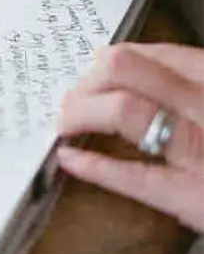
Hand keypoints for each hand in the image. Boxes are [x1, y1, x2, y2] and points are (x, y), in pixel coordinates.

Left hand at [57, 42, 203, 232]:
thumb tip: (154, 78)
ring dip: (81, 112)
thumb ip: (200, 90)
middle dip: (89, 80)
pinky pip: (136, 178)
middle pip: (128, 70)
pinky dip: (94, 166)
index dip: (121, 59)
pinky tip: (69, 160)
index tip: (100, 69)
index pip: (163, 53)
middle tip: (73, 96)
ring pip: (124, 111)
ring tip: (64, 122)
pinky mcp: (196, 200)